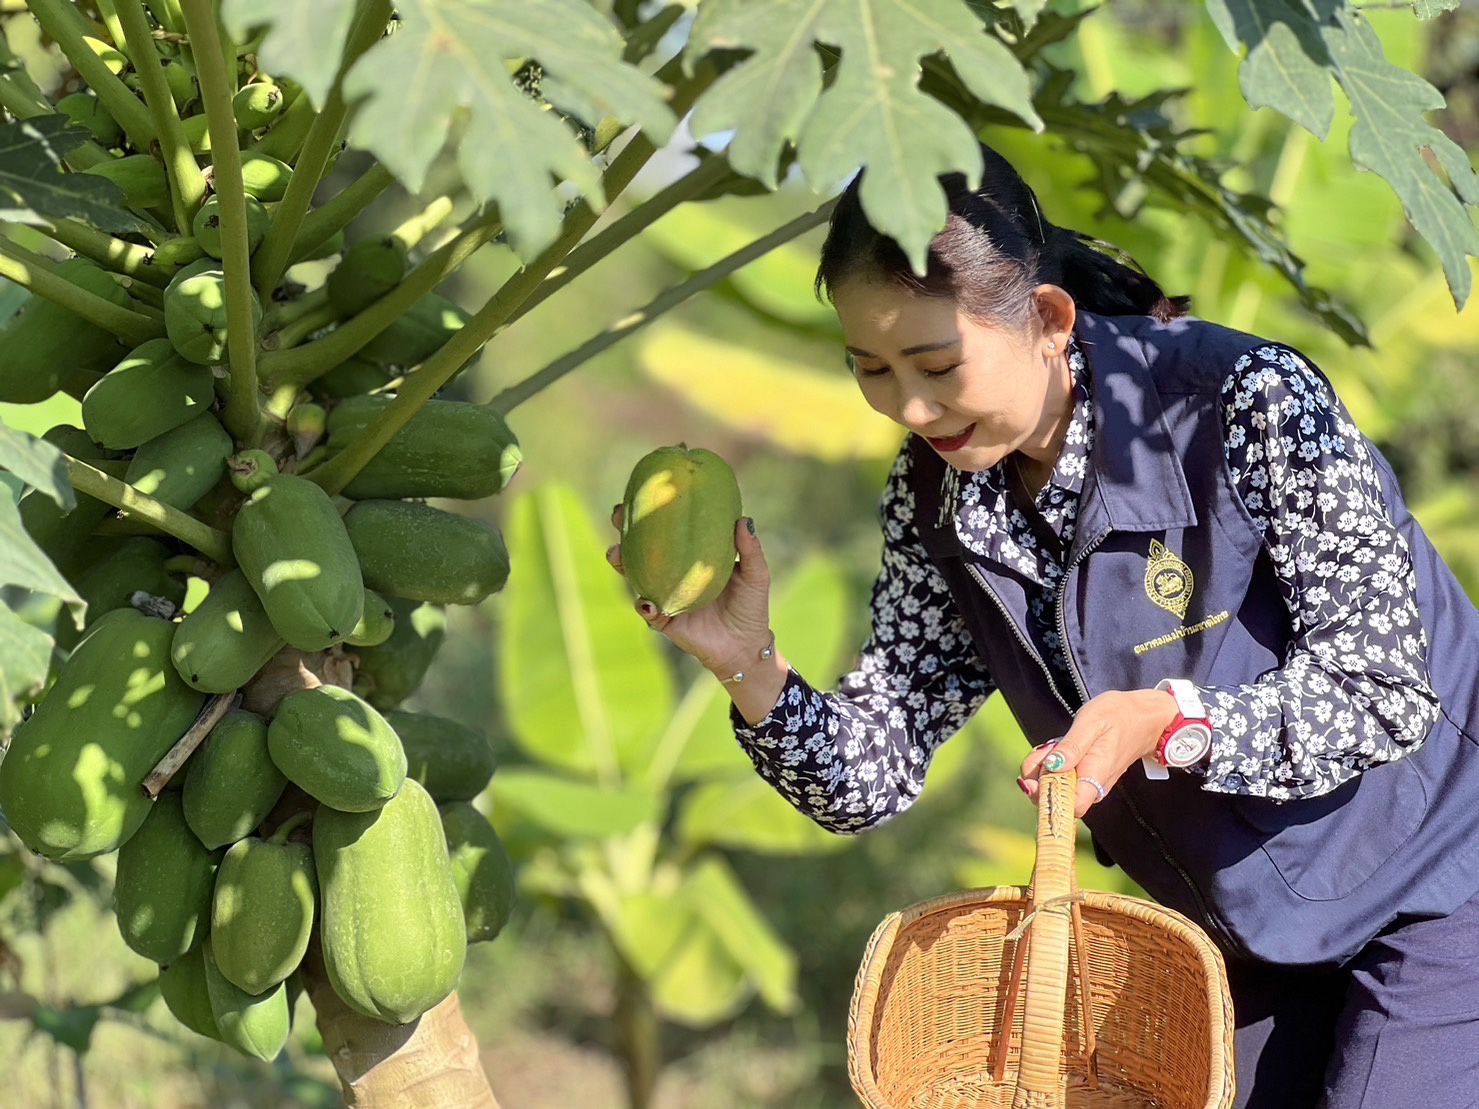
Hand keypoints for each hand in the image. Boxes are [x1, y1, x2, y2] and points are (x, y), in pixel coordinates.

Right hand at [605, 506, 773, 675]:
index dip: (653, 512)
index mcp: (690, 557)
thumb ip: (750, 550)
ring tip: (616, 553)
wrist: (744, 646)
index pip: (668, 530)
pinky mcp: (663, 619)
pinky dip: (644, 604)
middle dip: (624, 530)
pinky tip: (647, 601)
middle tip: (619, 515)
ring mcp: (665, 595)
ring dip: (621, 563)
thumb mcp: (755, 575)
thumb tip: (743, 519)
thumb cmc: (750, 606)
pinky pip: (648, 610)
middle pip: (641, 548)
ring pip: (634, 576)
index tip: (644, 491)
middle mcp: (673, 573)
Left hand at [1019, 689, 1179, 817]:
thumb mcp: (1091, 723)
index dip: (1048, 800)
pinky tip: (1056, 747)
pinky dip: (1051, 764)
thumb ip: (1071, 747)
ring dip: (1043, 769)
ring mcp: (1088, 780)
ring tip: (1052, 745)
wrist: (1145, 716)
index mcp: (1094, 776)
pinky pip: (1062, 776)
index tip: (1035, 779)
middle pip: (1056, 799)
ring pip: (1056, 787)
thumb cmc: (1120, 716)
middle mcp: (1092, 785)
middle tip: (1044, 752)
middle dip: (1038, 780)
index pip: (1071, 808)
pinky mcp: (1085, 773)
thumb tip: (1052, 767)